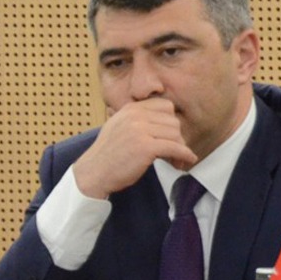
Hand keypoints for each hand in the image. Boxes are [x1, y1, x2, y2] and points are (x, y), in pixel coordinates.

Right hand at [72, 97, 196, 198]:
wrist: (93, 173)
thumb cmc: (109, 154)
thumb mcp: (120, 127)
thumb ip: (138, 120)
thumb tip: (167, 122)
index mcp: (131, 109)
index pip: (166, 106)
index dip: (171, 122)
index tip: (171, 136)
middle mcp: (135, 116)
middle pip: (174, 122)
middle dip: (177, 138)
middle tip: (175, 152)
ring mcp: (140, 130)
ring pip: (176, 134)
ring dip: (180, 148)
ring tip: (175, 159)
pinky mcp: (145, 147)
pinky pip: (175, 147)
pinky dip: (185, 154)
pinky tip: (187, 160)